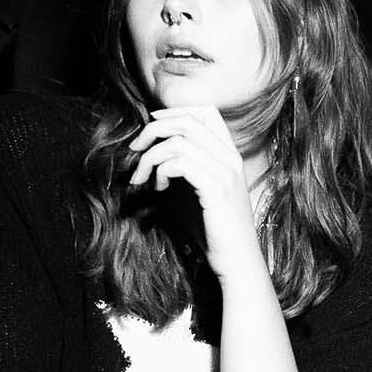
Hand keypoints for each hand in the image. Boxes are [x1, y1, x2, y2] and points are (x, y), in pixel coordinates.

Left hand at [128, 107, 262, 280]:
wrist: (235, 259)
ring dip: (151, 156)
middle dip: (153, 130)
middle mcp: (231, 158)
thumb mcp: (193, 190)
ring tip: (142, 178)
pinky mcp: (216, 189)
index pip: (206, 112)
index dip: (175, 111)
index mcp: (229, 154)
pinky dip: (160, 171)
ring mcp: (226, 172)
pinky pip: (180, 163)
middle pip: (188, 121)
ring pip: (179, 141)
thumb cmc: (212, 228)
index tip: (152, 124)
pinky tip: (158, 188)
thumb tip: (148, 151)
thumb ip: (180, 168)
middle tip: (135, 149)